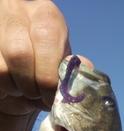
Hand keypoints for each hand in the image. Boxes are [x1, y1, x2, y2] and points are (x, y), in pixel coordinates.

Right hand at [0, 0, 70, 115]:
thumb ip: (74, 71)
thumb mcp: (63, 74)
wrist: (20, 90)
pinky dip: (6, 88)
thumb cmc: (44, 78)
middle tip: (40, 95)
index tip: (53, 93)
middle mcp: (17, 11)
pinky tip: (12, 85)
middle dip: (34, 83)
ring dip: (19, 88)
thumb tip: (85, 66)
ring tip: (26, 88)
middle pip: (20, 52)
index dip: (50, 72)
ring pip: (3, 67)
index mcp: (46, 15)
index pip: (46, 36)